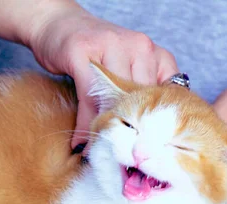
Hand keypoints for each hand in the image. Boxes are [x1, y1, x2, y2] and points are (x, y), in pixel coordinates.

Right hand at [25, 1, 178, 149]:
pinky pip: (90, 96)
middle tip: (127, 156)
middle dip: (133, 129)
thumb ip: (143, 95)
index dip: (159, 124)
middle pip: (142, 99)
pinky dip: (86, 122)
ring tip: (104, 150)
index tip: (152, 148)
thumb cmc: (96, 54)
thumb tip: (153, 141)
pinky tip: (83, 141)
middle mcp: (139, 45)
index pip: (168, 94)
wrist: (59, 24)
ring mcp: (111, 44)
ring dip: (109, 128)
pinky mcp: (83, 50)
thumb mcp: (128, 70)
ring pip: (117, 98)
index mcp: (155, 53)